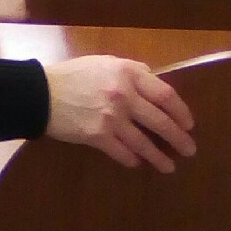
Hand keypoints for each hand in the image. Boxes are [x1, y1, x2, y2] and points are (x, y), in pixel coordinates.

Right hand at [43, 56, 195, 171]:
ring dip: (159, 157)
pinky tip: (138, 163)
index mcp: (128, 74)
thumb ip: (131, 70)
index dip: (181, 112)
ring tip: (170, 167)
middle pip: (161, 121)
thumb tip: (153, 79)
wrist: (41, 93)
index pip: (166, 95)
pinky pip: (122, 153)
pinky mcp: (97, 136)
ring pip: (144, 143)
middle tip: (189, 150)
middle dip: (178, 138)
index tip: (189, 124)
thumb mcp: (105, 63)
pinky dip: (132, 160)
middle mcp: (124, 96)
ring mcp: (111, 118)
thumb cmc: (73, 75)